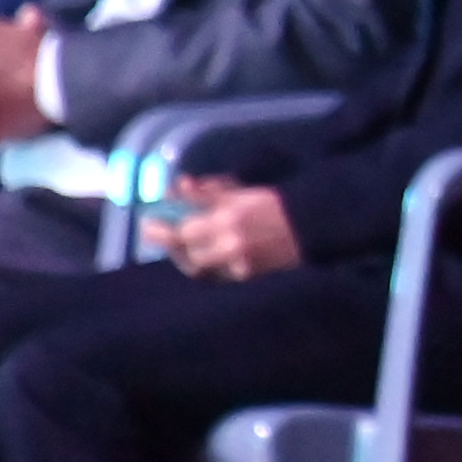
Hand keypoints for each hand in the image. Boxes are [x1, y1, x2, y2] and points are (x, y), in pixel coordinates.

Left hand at [158, 179, 299, 282]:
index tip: (148, 222)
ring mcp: (240, 265)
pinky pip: (216, 275)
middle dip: (169, 243)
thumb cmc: (276, 205)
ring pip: (198, 268)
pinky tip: (203, 256)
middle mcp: (231, 245)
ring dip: (184, 258)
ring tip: (179, 247)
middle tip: (157, 233)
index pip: (183, 229)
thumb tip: (181, 185)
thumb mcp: (241, 192)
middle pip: (186, 252)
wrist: (313, 228)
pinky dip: (205, 267)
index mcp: (229, 219)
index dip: (161, 228)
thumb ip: (208, 191)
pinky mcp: (248, 277)